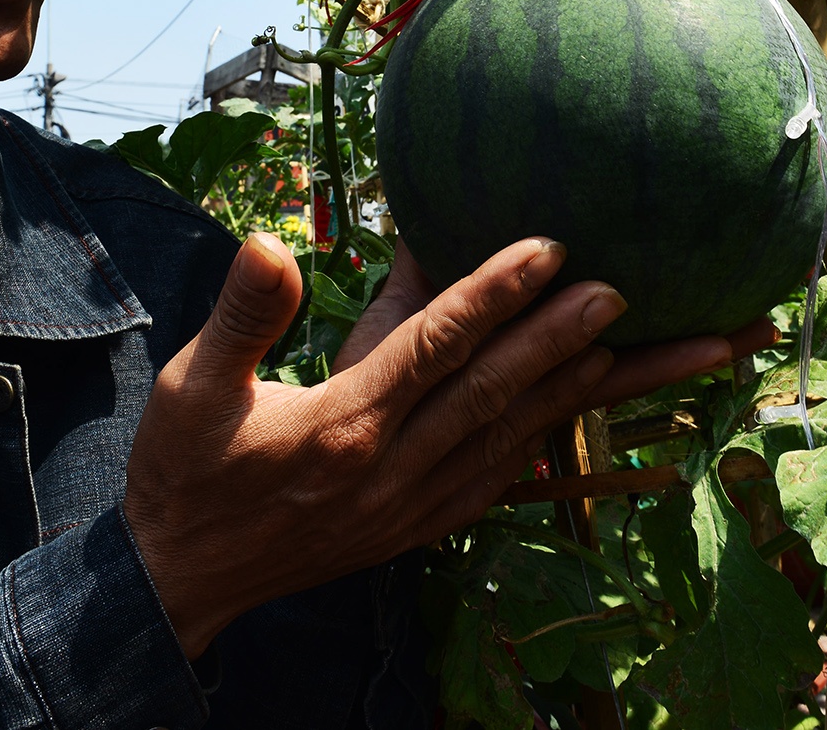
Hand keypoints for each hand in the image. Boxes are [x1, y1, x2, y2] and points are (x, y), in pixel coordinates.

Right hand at [122, 233, 777, 657]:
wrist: (177, 583)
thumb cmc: (181, 474)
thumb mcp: (188, 388)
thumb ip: (240, 316)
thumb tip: (272, 243)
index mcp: (342, 426)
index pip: (435, 348)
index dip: (494, 294)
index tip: (549, 247)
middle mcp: (392, 469)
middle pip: (496, 393)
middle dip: (567, 338)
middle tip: (632, 289)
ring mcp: (411, 505)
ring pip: (513, 437)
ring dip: (585, 391)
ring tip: (649, 351)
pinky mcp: (416, 527)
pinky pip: (499, 476)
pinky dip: (547, 439)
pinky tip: (584, 410)